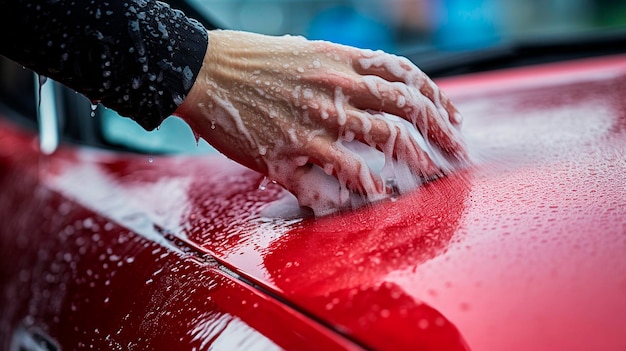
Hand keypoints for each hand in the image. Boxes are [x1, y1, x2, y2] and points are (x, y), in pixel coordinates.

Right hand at [176, 30, 466, 213]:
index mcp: (337, 60)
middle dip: (440, 132)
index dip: (436, 97)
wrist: (199, 70)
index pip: (403, 75)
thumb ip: (338, 68)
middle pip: (403, 108)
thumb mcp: (301, 51)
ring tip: (432, 177)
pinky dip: (362, 185)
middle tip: (457, 153)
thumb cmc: (248, 60)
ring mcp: (312, 118)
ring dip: (413, 161)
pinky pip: (334, 171)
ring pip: (380, 138)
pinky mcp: (287, 148)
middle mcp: (332, 86)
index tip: (452, 116)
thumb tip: (367, 86)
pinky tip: (377, 196)